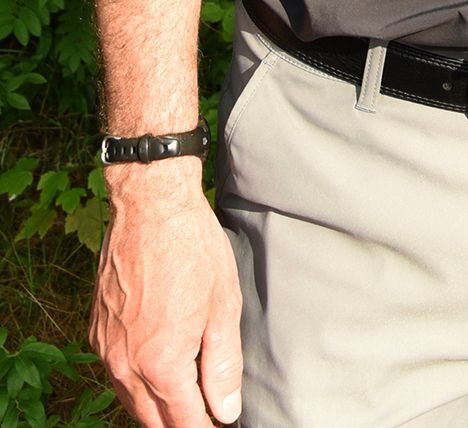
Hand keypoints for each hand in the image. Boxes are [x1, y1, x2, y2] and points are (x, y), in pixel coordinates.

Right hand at [90, 162, 242, 427]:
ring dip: (156, 402)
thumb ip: (223, 366)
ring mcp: (106, 349)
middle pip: (153, 420)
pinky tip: (157, 359)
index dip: (208, 423)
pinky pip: (115, 371)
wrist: (150, 206)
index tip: (221, 419)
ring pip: (130, 399)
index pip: (185, 422)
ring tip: (186, 388)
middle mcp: (126, 364)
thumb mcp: (224, 306)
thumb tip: (226, 410)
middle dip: (181, 419)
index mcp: (161, 364)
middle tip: (206, 408)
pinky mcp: (96, 331)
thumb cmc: (192, 248)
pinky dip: (135, 376)